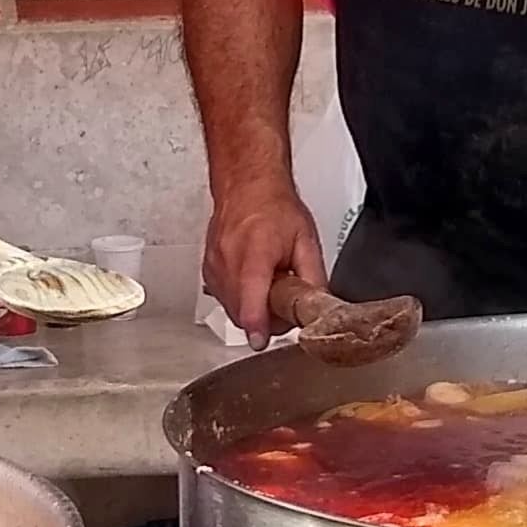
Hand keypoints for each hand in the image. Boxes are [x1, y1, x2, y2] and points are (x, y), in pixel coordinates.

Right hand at [203, 175, 325, 343]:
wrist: (247, 186)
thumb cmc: (274, 207)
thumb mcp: (306, 241)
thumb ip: (313, 279)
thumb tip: (317, 308)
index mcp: (255, 253)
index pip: (251, 298)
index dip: (257, 324)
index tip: (261, 340)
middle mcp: (229, 261)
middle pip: (243, 312)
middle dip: (265, 318)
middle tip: (283, 300)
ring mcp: (215, 267)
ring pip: (232, 309)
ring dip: (252, 309)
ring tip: (268, 284)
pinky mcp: (208, 272)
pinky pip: (224, 299)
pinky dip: (240, 299)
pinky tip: (253, 281)